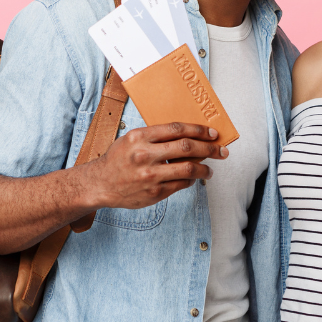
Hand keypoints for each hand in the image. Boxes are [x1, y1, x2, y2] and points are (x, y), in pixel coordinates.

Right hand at [76, 122, 226, 209]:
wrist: (100, 184)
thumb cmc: (118, 159)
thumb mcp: (132, 139)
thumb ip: (156, 136)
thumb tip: (188, 135)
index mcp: (140, 136)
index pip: (177, 129)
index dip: (199, 130)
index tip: (212, 133)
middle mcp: (145, 154)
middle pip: (187, 147)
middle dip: (210, 148)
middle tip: (221, 150)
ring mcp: (150, 175)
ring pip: (188, 168)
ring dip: (204, 168)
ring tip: (210, 168)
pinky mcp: (154, 192)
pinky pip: (181, 184)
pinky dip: (191, 180)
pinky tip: (194, 178)